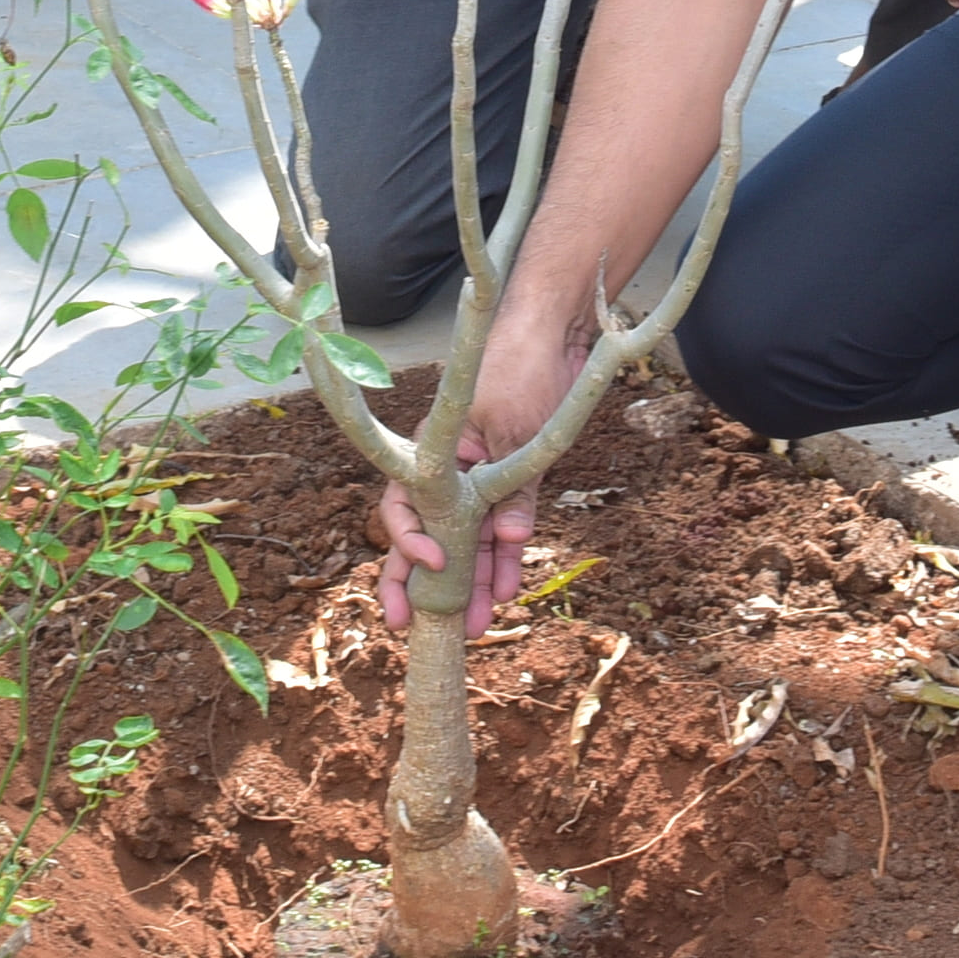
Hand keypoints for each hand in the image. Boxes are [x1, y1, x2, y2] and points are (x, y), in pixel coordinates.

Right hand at [373, 288, 589, 641]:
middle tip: (415, 624)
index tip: (431, 566)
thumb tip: (508, 542)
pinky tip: (507, 589)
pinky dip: (506, 558)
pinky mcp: (514, 482)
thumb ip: (514, 489)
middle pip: (431, 533)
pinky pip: (505, 529)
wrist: (554, 333)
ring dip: (472, 581)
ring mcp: (482, 479)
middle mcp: (452, 471)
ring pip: (470, 540)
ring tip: (476, 624)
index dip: (410, 540)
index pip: (405, 504)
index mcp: (435, 452)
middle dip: (425, 581)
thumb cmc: (520, 365)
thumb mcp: (516, 429)